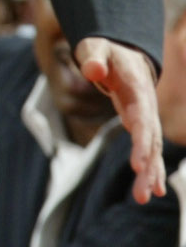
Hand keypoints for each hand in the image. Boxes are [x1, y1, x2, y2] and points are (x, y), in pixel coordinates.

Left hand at [74, 37, 167, 203]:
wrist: (124, 51)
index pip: (142, 119)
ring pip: (152, 148)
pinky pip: (149, 149)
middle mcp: (146, 106)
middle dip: (148, 167)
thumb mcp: (95, 48)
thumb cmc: (106, 50)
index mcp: (137, 89)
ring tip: (146, 197)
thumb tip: (93, 71)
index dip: (141, 142)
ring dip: (151, 173)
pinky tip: (154, 190)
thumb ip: (93, 59)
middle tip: (144, 193)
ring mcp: (146, 117)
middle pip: (151, 140)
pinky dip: (151, 168)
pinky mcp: (141, 125)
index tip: (138, 165)